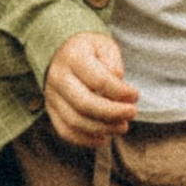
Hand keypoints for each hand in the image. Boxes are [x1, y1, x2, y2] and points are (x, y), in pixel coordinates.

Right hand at [43, 29, 139, 148]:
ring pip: (75, 121)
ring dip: (103, 128)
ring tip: (122, 126)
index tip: (135, 95)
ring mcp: (52, 95)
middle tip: (132, 113)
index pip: (99, 80)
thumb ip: (113, 64)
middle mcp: (58, 77)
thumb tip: (118, 84)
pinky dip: (85, 140)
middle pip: (84, 104)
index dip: (120, 92)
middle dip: (113, 114)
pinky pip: (65, 131)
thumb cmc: (89, 49)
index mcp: (73, 57)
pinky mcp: (51, 110)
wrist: (61, 50)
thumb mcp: (104, 46)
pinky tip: (103, 137)